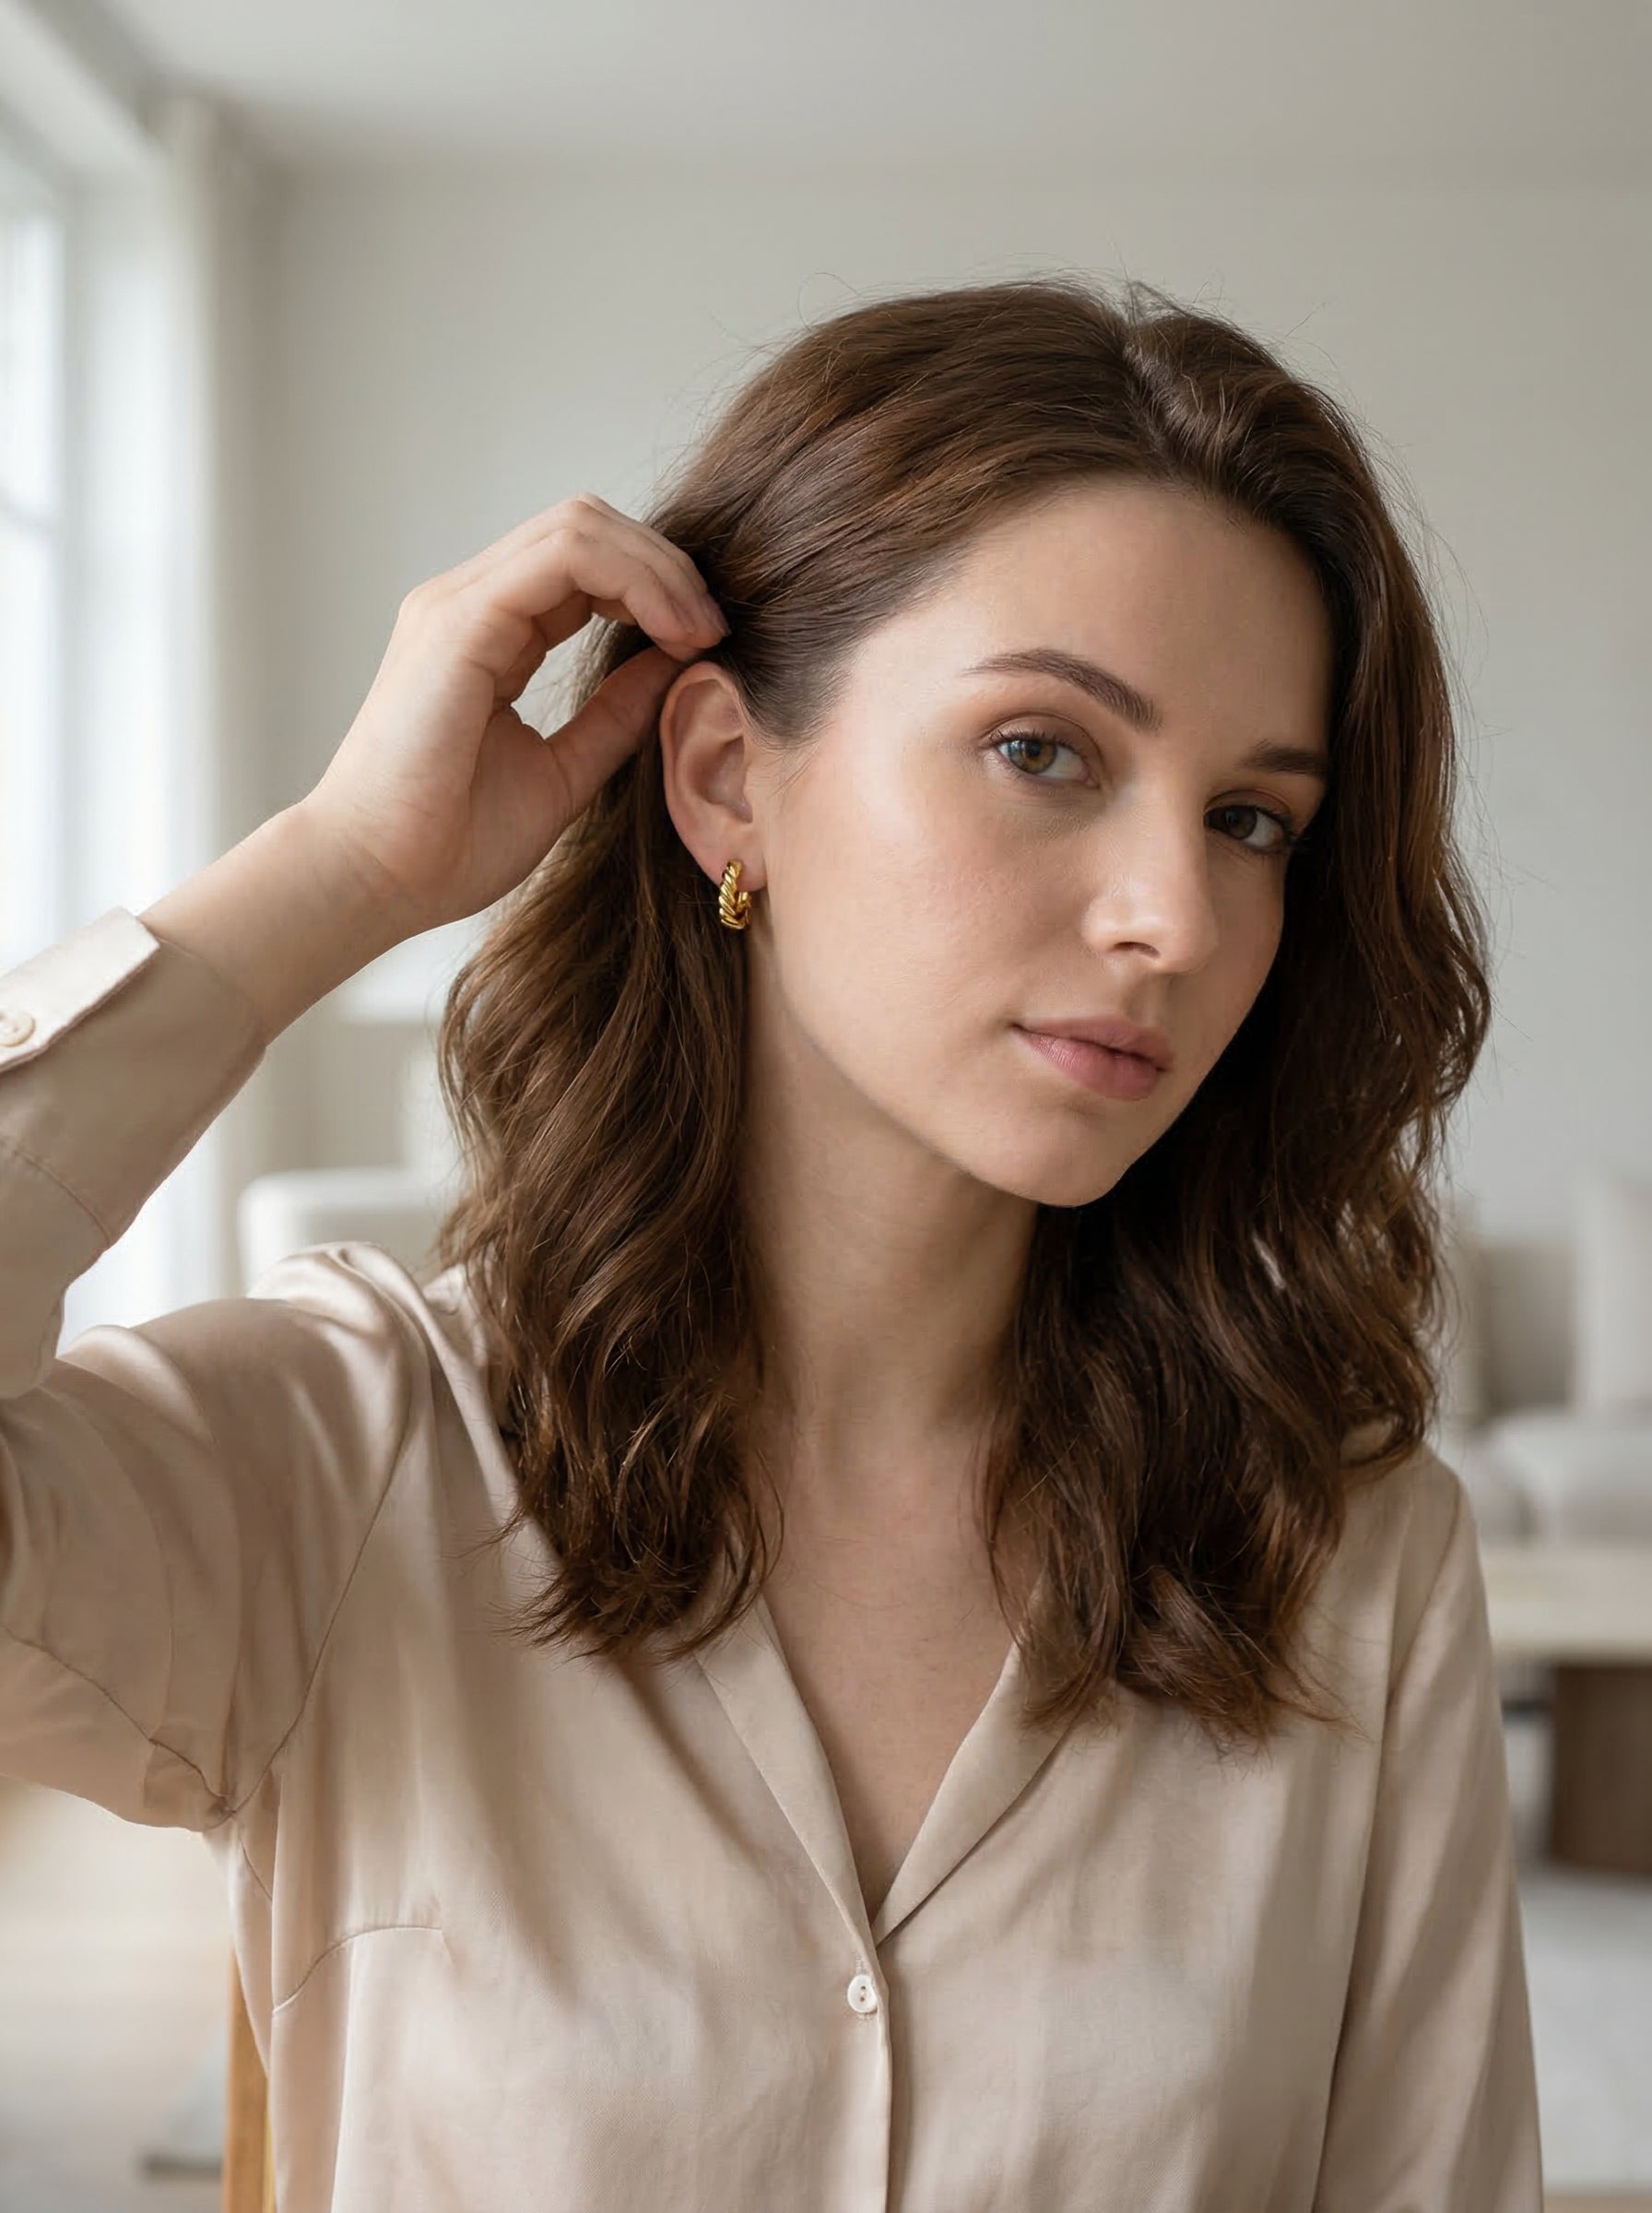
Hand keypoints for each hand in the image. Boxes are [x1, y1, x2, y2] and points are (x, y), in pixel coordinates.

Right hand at [298, 492, 728, 936]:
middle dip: (667, 567)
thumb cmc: (448, 844)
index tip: (708, 642)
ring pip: (578, 524)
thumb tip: (676, 665)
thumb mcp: (562, 772)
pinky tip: (671, 631)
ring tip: (700, 629)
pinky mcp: (457, 621)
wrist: (375, 882)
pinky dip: (631, 579)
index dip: (658, 587)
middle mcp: (468, 603)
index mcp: (489, 633)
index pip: (585, 563)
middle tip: (715, 628)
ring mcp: (457, 604)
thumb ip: (614, 715)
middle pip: (587, 526)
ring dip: (657, 567)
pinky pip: (561, 556)